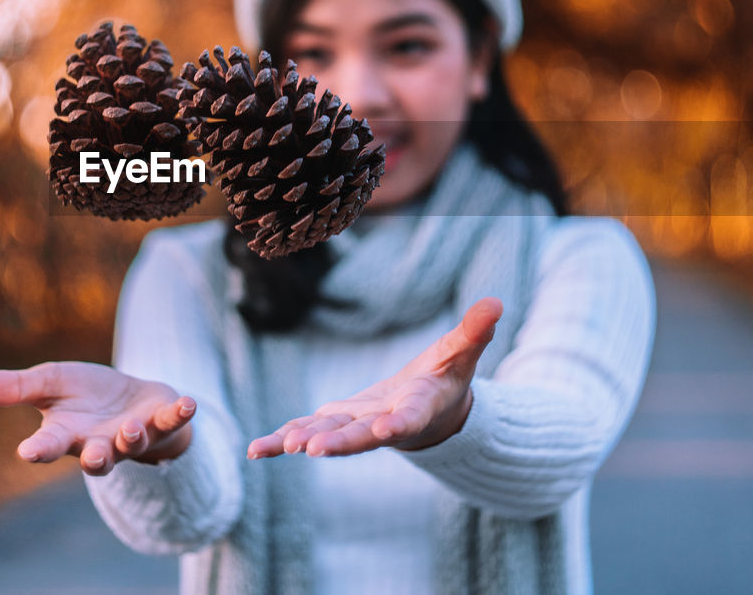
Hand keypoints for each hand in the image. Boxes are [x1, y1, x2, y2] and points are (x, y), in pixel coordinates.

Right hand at [0, 361, 196, 476]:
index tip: (27, 452)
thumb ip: (15, 388)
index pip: (49, 445)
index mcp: (68, 434)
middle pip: (97, 459)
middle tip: (93, 457)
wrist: (132, 398)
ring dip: (133, 439)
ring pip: (134, 446)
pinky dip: (180, 414)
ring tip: (132, 430)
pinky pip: (173, 422)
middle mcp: (100, 443)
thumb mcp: (49, 382)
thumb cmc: (85, 395)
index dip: (39, 450)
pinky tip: (189, 403)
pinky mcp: (161, 421)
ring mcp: (133, 436)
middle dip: (96, 459)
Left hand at [247, 298, 502, 459]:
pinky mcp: (335, 424)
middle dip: (339, 442)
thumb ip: (474, 333)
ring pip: (329, 436)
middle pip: (361, 436)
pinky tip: (254, 450)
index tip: (389, 430)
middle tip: (313, 449)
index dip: (399, 424)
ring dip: (305, 441)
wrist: (429, 411)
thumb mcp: (460, 354)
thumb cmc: (446, 380)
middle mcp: (384, 425)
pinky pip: (304, 431)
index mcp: (417, 409)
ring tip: (281, 446)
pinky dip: (280, 441)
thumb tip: (497, 302)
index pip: (410, 418)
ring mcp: (356, 427)